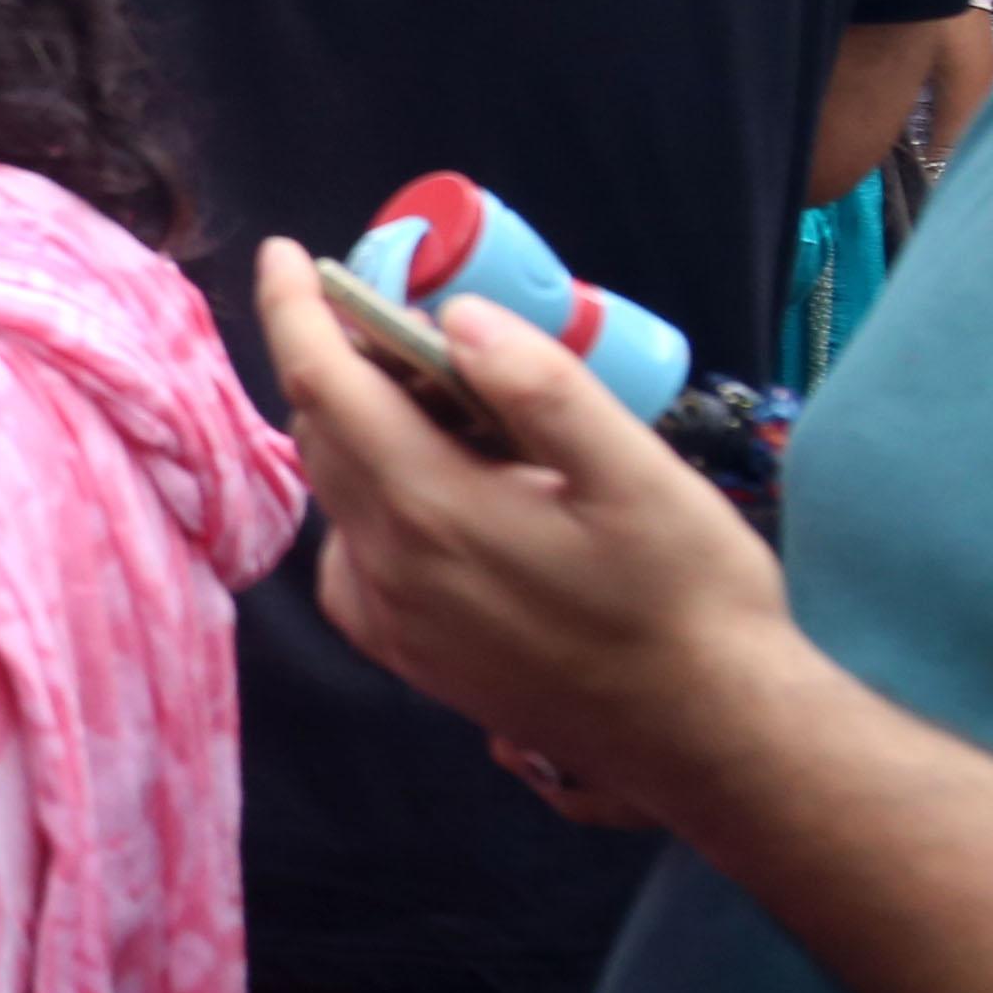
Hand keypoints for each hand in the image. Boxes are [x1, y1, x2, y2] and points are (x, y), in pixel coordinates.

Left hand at [251, 239, 818, 830]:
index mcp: (434, 507)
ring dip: (353, 431)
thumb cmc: (691, 602)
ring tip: (421, 395)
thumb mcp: (640, 476)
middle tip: (387, 313)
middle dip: (334, 361)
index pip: (325, 386)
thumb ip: (544, 389)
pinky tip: (429, 494)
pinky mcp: (412, 658)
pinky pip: (353, 560)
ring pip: (337, 495)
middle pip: (323, 435)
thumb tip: (461, 318)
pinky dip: (368, 504)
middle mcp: (391, 567)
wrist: (706, 737)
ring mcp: (395, 621)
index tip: (286, 254)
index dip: (295, 310)